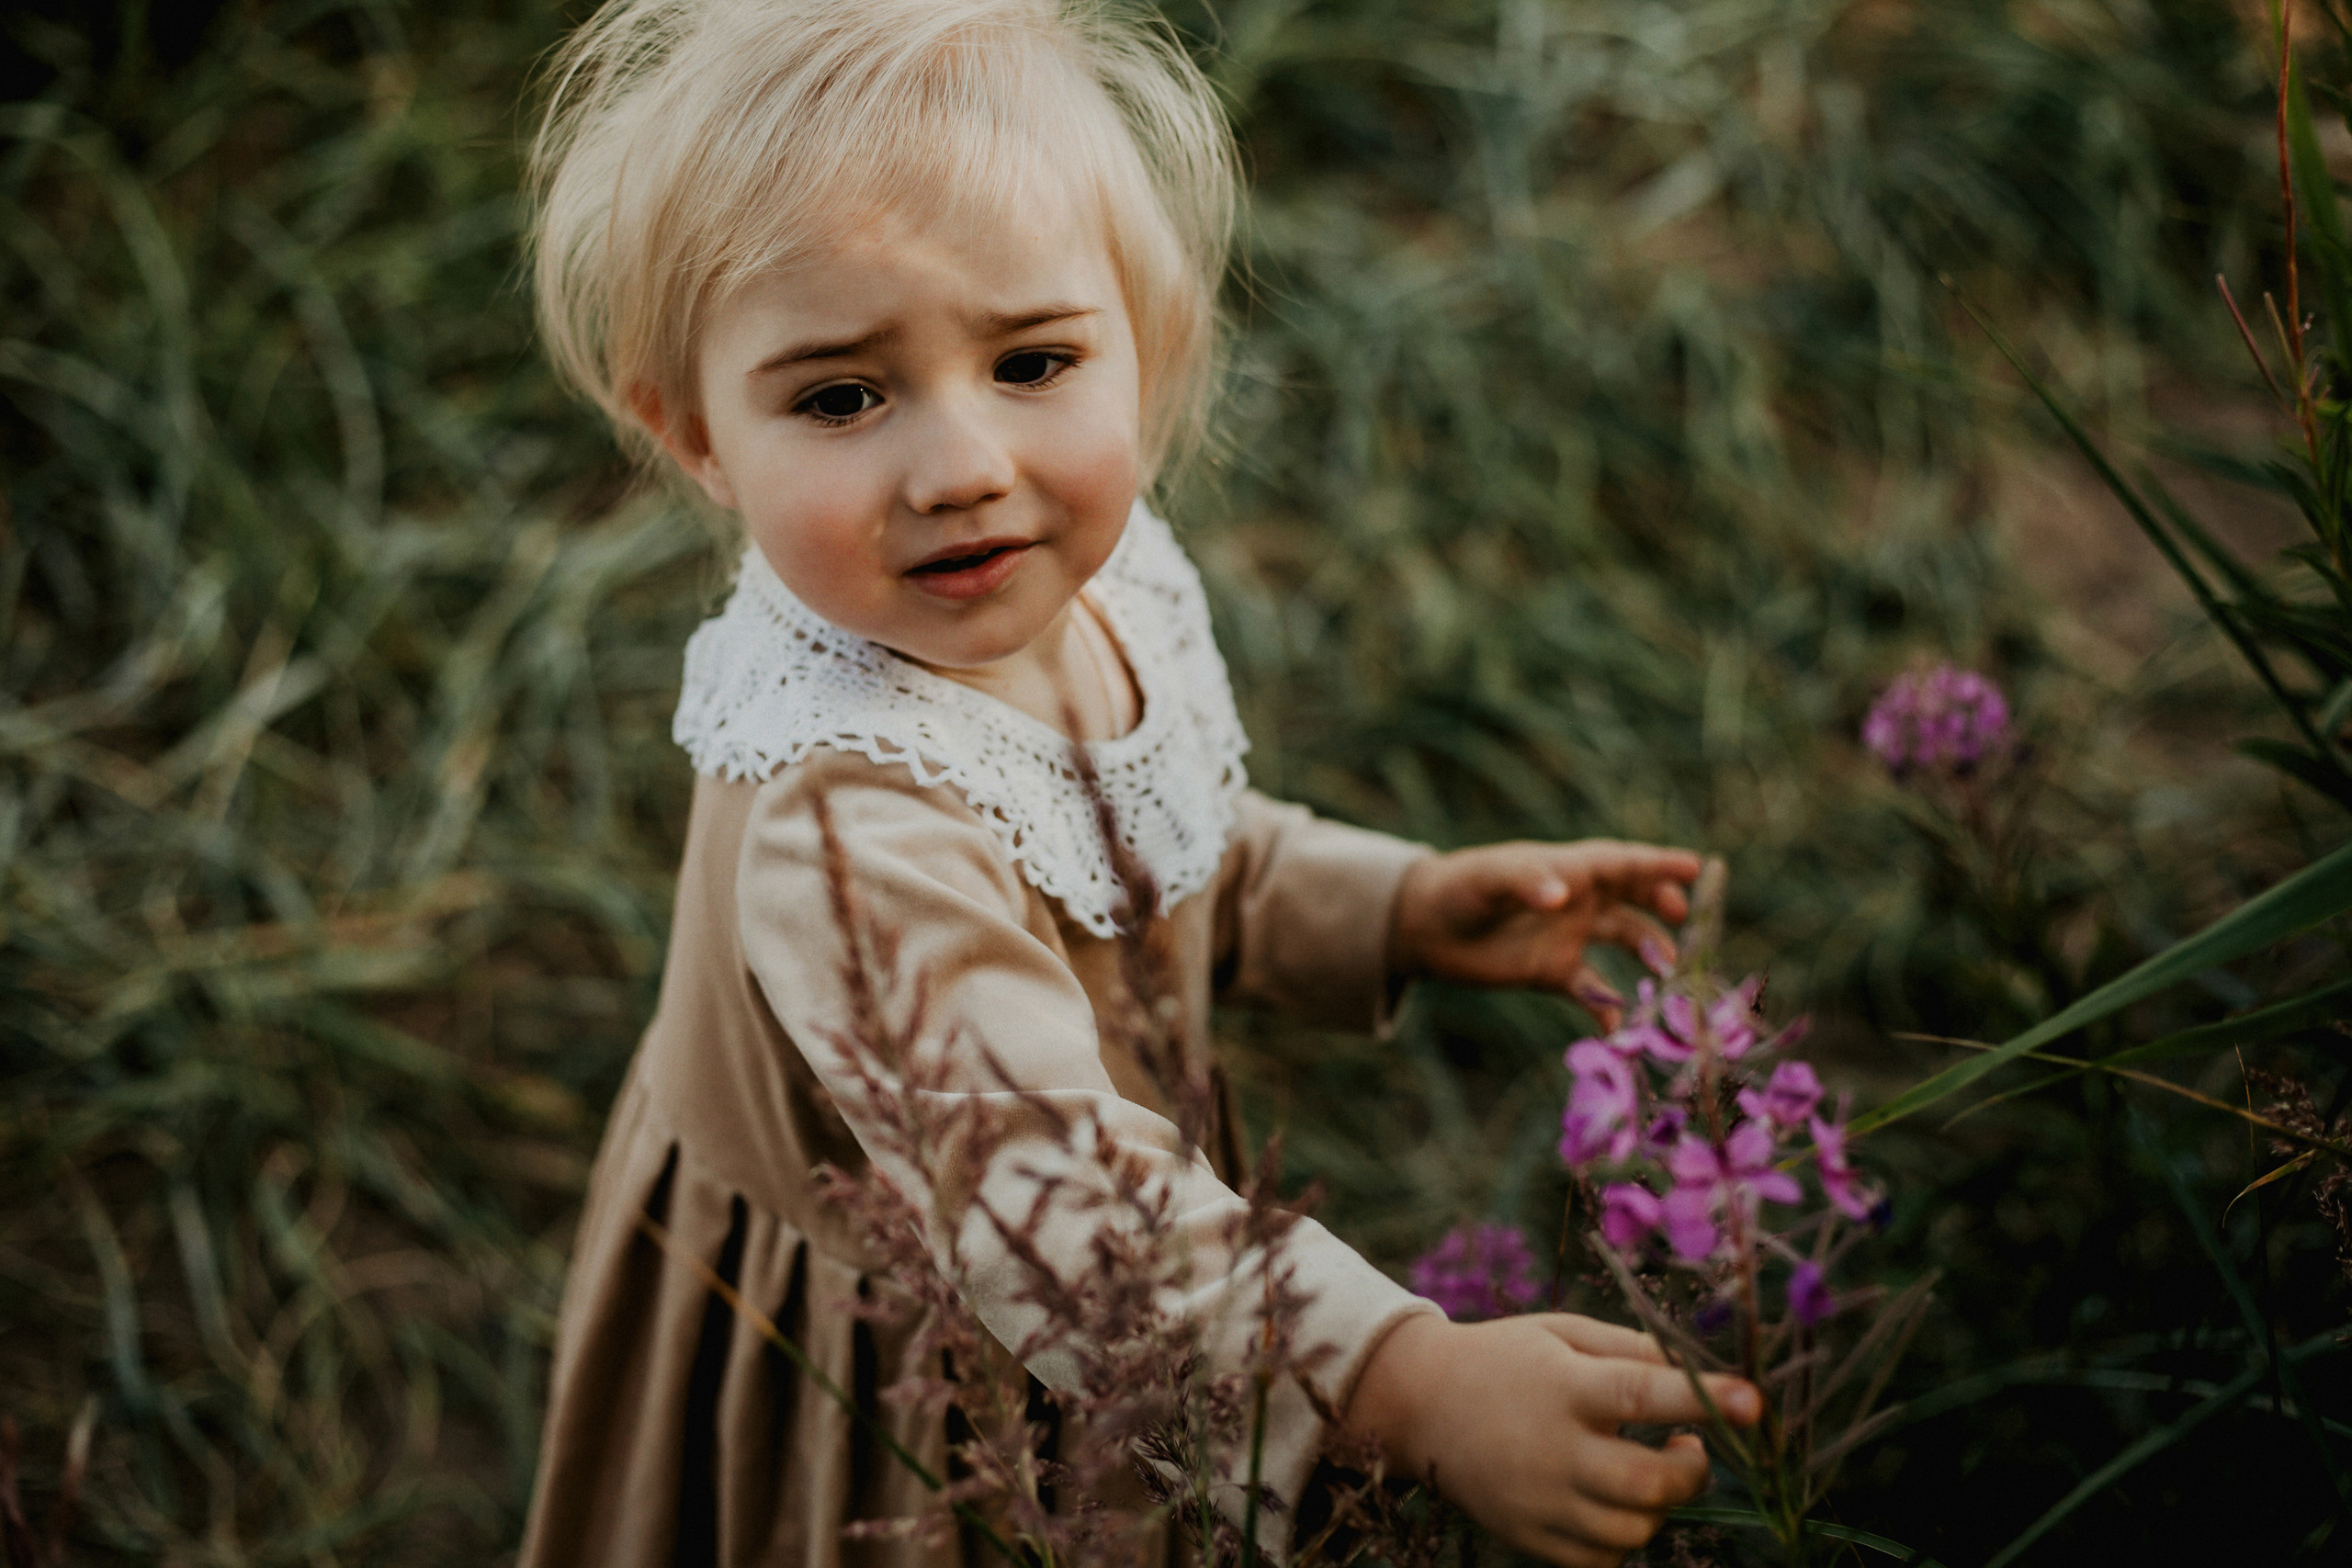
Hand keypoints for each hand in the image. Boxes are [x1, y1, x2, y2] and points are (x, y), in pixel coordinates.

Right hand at [1345, 1312, 1758, 1566]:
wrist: (1420, 1405)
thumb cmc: (1504, 1359)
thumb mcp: (1561, 1332)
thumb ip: (1631, 1351)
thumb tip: (1697, 1373)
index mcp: (1564, 1386)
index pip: (1646, 1395)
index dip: (1706, 1400)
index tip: (1755, 1403)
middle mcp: (1553, 1448)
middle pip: (1650, 1483)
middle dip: (1693, 1469)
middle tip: (1689, 1445)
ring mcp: (1539, 1501)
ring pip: (1634, 1531)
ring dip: (1659, 1504)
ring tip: (1646, 1469)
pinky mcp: (1529, 1537)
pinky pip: (1601, 1560)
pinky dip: (1623, 1538)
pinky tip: (1611, 1501)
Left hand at [1388, 841, 1701, 1025]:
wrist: (1424, 928)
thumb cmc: (1458, 888)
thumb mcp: (1489, 880)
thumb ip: (1525, 883)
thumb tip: (1562, 896)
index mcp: (1568, 868)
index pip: (1623, 862)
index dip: (1660, 864)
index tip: (1699, 867)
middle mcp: (1578, 900)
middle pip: (1634, 899)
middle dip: (1663, 907)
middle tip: (1685, 923)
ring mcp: (1569, 936)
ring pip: (1624, 941)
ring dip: (1648, 954)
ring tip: (1667, 973)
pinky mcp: (1554, 972)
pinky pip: (1594, 990)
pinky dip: (1609, 1008)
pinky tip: (1618, 1029)